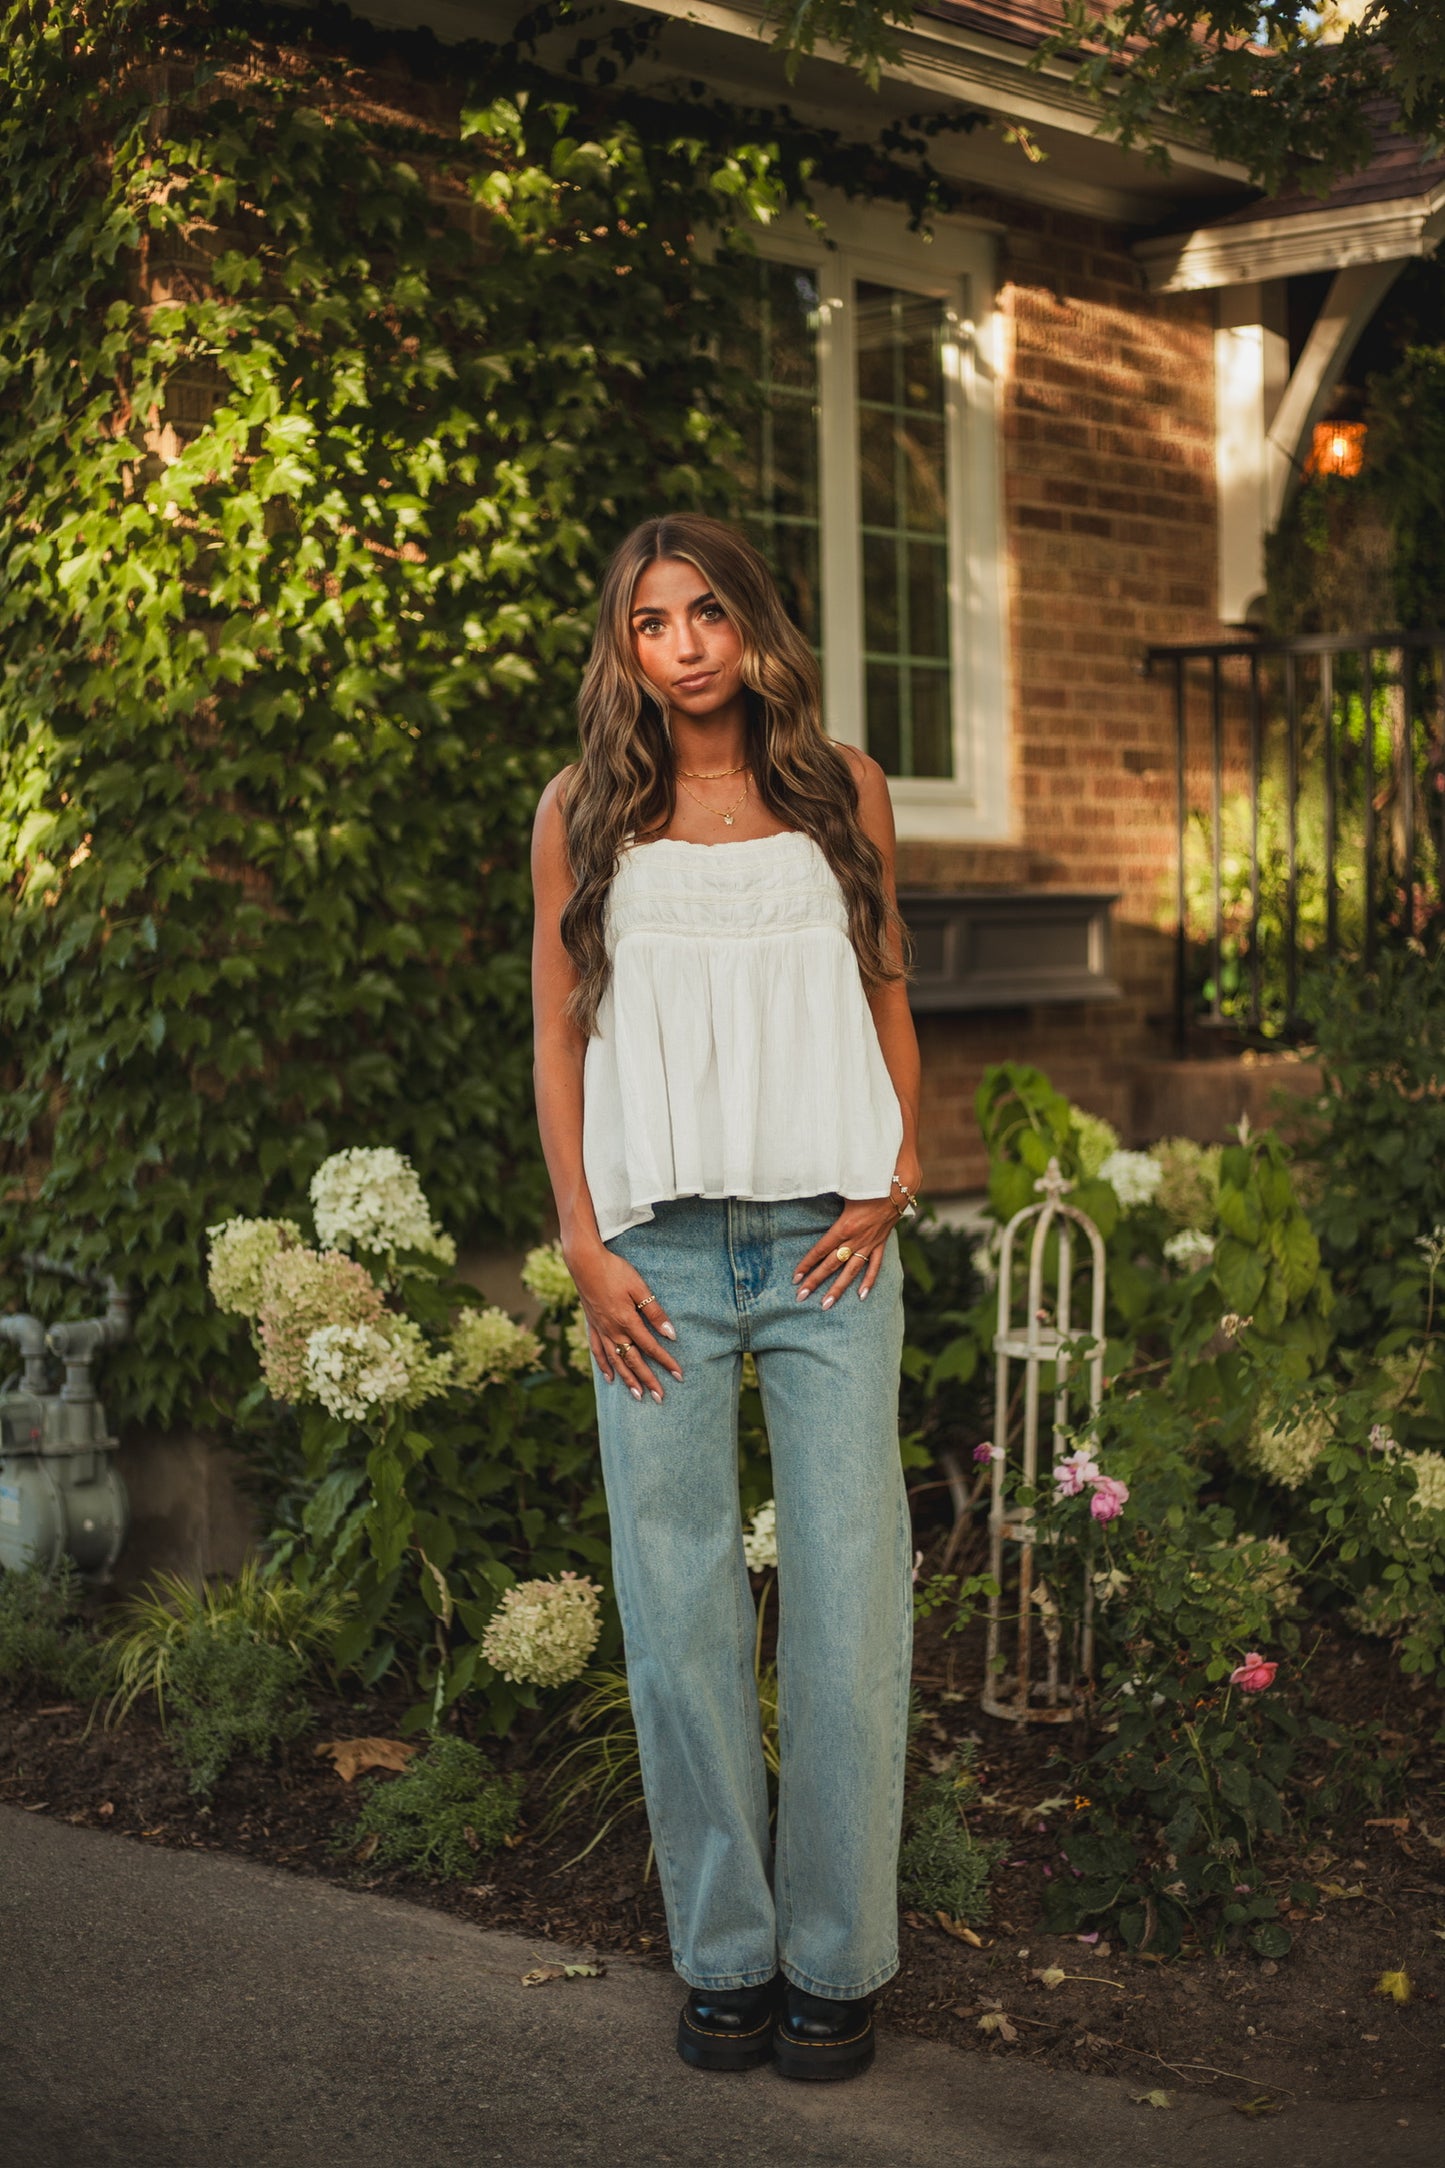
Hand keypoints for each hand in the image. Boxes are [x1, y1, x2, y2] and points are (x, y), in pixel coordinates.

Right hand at [566, 1240, 681, 1401]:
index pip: (651, 1347)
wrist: (584, 1262)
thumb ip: (654, 1311)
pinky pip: (598, 1352)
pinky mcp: (592, 1326)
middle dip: (648, 1380)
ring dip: (628, 1379)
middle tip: (661, 1398)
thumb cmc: (615, 1270)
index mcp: (627, 1321)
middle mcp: (613, 1330)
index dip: (666, 1362)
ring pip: (616, 1361)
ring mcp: (601, 1330)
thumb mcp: (639, 1287)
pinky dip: (604, 1366)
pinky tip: (610, 1378)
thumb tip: (670, 1333)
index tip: (678, 1375)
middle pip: (634, 1361)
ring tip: (638, 1395)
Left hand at [792, 1196, 903, 1308]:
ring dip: (838, 1289)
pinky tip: (861, 1296)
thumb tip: (808, 1188)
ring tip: (826, 1305)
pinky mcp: (880, 1244)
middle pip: (831, 1265)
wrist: (898, 1186)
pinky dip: (868, 1281)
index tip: (795, 1277)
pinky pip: (874, 1266)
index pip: (820, 1250)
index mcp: (844, 1227)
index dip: (807, 1264)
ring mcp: (869, 1244)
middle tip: (801, 1297)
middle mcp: (855, 1239)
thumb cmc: (868, 1183)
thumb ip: (825, 1191)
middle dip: (815, 1282)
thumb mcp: (844, 1188)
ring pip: (851, 1271)